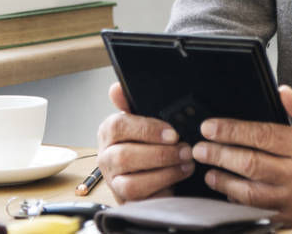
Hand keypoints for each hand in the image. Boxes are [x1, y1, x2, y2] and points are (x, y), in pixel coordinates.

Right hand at [96, 82, 194, 201]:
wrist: (144, 173)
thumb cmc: (143, 142)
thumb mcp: (141, 120)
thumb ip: (131, 104)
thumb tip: (117, 88)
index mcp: (108, 133)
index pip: (119, 126)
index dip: (147, 130)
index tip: (172, 133)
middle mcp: (106, 158)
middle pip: (125, 157)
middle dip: (161, 154)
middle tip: (185, 151)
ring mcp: (114, 182)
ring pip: (132, 183)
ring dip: (164, 174)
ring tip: (185, 165)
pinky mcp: (126, 201)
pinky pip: (142, 201)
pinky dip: (163, 190)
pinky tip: (177, 181)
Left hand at [191, 85, 291, 225]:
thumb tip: (283, 91)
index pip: (261, 136)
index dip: (232, 131)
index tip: (210, 127)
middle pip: (251, 164)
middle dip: (219, 155)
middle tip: (198, 149)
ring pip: (252, 193)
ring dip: (225, 182)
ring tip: (208, 172)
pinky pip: (262, 212)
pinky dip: (241, 204)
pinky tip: (228, 194)